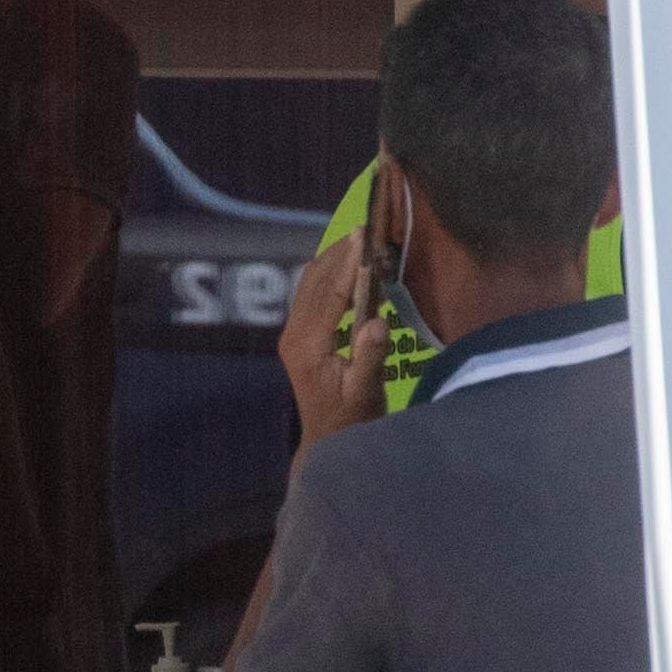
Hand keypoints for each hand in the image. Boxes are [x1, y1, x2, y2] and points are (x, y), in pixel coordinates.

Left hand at [279, 220, 388, 438]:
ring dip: (333, 260)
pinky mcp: (299, 337)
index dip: (348, 262)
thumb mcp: (366, 394)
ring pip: (310, 284)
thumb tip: (378, 321)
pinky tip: (350, 267)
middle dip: (340, 252)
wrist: (327, 443)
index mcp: (309, 345)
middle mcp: (295, 334)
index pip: (329, 293)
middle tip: (367, 228)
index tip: (365, 236)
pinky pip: (312, 294)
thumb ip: (370, 357)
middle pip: (315, 280)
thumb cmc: (351, 421)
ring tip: (361, 240)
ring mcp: (294, 334)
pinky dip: (330, 275)